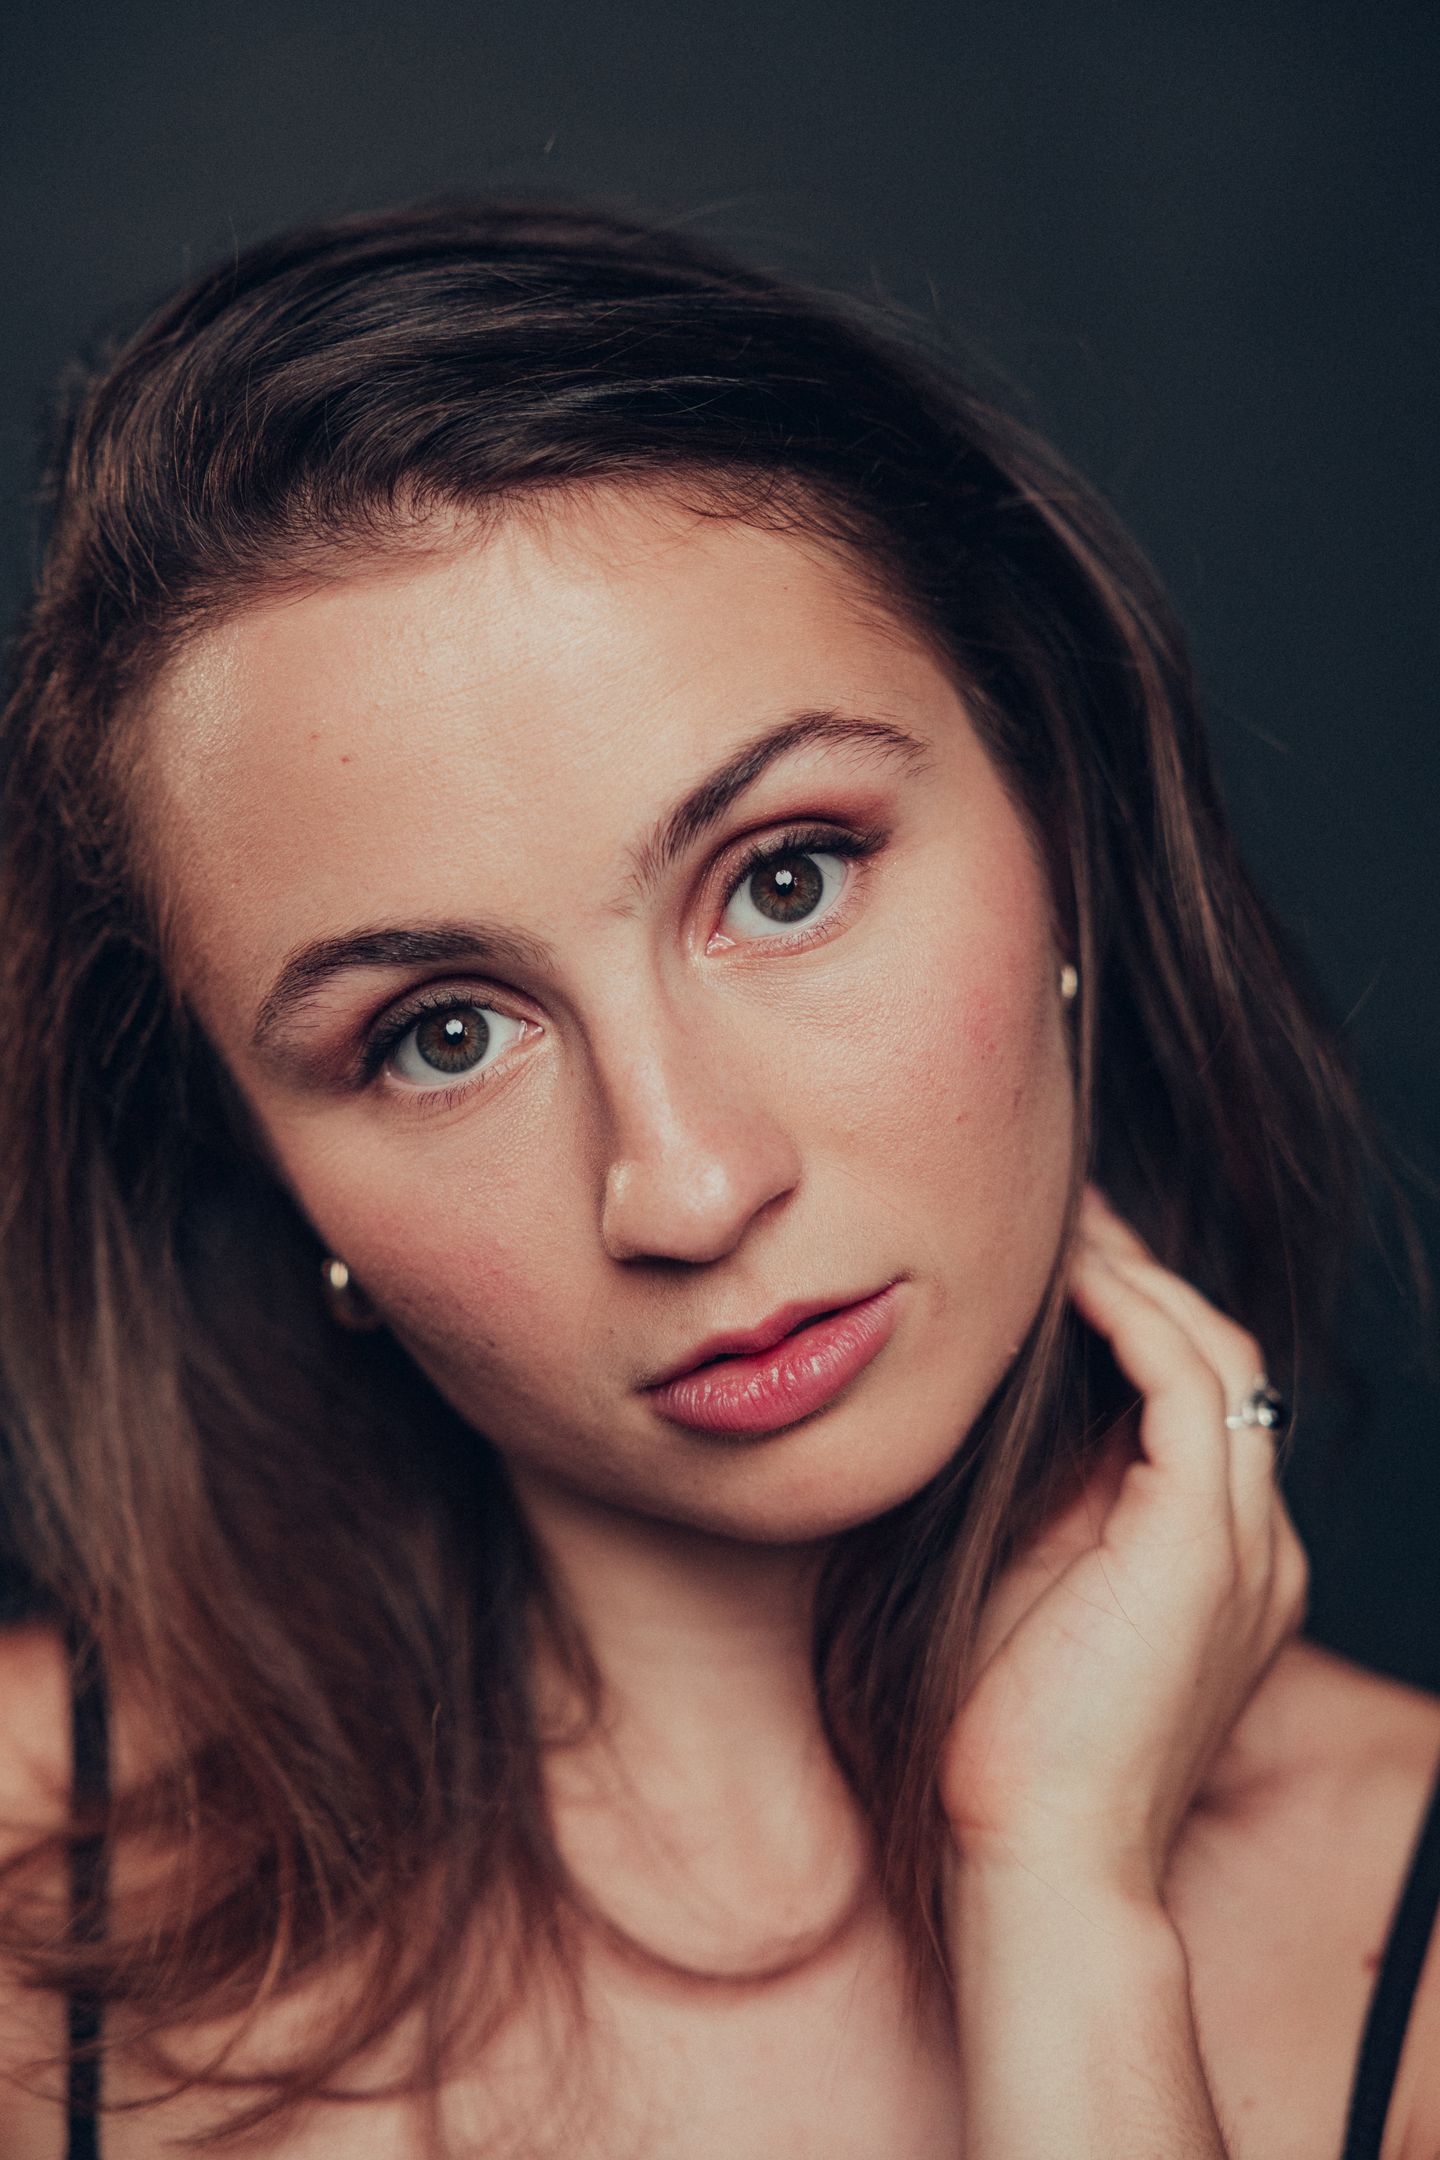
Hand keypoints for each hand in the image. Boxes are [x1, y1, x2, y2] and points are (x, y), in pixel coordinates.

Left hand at [939, 1183, 1309, 1904]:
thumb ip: (1044, 1503)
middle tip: (1065, 1218)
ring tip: (1064, 1229)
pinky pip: (1188, 1389)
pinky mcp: (1206, 1544)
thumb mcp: (1030, 1589)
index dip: (1136, 1320)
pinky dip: (1134, 1320)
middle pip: (1220, 1363)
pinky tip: (1073, 1282)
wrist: (1037, 1855)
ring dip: (1138, 1281)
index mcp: (1215, 1563)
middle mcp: (1255, 1545)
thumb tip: (993, 1410)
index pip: (1195, 1403)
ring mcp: (1245, 1544)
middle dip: (1144, 1278)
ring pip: (1216, 1360)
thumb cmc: (1008, 1739)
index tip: (1060, 1266)